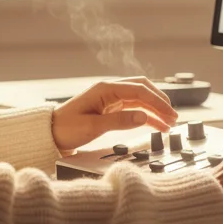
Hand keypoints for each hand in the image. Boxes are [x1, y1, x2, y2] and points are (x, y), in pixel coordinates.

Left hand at [52, 77, 178, 152]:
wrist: (48, 134)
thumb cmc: (66, 129)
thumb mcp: (93, 127)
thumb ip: (120, 121)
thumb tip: (144, 116)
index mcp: (105, 89)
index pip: (139, 90)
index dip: (157, 102)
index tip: (170, 114)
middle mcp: (109, 90)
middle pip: (142, 89)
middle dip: (160, 102)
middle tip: (174, 117)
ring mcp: (110, 98)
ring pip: (140, 99)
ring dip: (155, 109)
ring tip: (169, 124)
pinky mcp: (109, 108)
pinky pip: (133, 108)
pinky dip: (146, 115)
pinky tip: (156, 125)